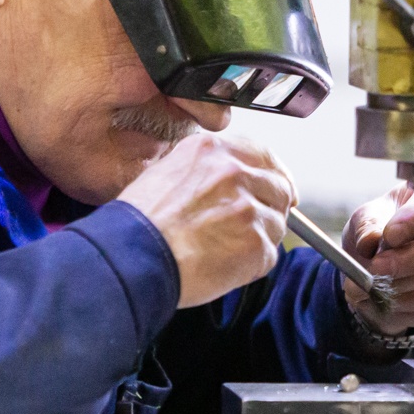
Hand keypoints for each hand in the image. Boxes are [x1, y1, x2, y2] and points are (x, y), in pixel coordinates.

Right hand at [119, 134, 295, 307]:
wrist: (133, 257)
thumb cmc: (140, 224)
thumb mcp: (167, 172)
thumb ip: (208, 169)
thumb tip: (236, 178)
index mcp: (212, 151)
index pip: (264, 155)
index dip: (275, 174)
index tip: (280, 188)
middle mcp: (234, 173)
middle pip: (279, 188)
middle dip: (270, 207)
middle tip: (249, 226)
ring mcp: (248, 208)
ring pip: (275, 222)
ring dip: (259, 237)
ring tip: (224, 248)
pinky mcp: (255, 243)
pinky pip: (269, 252)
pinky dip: (252, 263)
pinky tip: (224, 263)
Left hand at [341, 183, 413, 335]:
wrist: (379, 263)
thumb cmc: (379, 229)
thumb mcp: (365, 218)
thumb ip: (366, 225)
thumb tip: (370, 239)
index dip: (409, 223)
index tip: (389, 235)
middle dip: (405, 260)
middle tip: (375, 267)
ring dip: (396, 286)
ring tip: (366, 285)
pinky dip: (399, 303)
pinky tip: (381, 297)